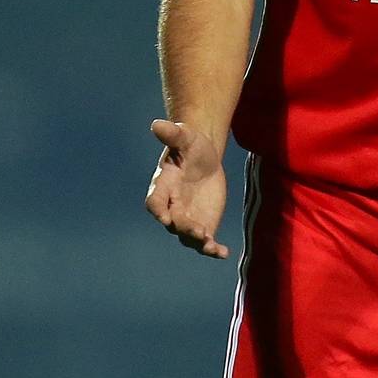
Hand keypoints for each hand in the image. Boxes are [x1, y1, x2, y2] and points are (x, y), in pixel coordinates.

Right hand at [144, 120, 229, 258]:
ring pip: (188, 237)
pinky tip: (223, 253)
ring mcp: (187, 217)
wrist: (204, 156)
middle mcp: (172, 205)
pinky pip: (205, 242)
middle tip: (199, 231)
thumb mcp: (184, 136)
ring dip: (197, 242)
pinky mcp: (204, 224)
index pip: (155, 201)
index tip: (164, 217)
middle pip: (174, 223)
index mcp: (163, 185)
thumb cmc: (190, 143)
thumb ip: (171, 134)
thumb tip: (156, 124)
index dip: (158, 209)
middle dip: (184, 228)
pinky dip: (213, 250)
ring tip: (210, 245)